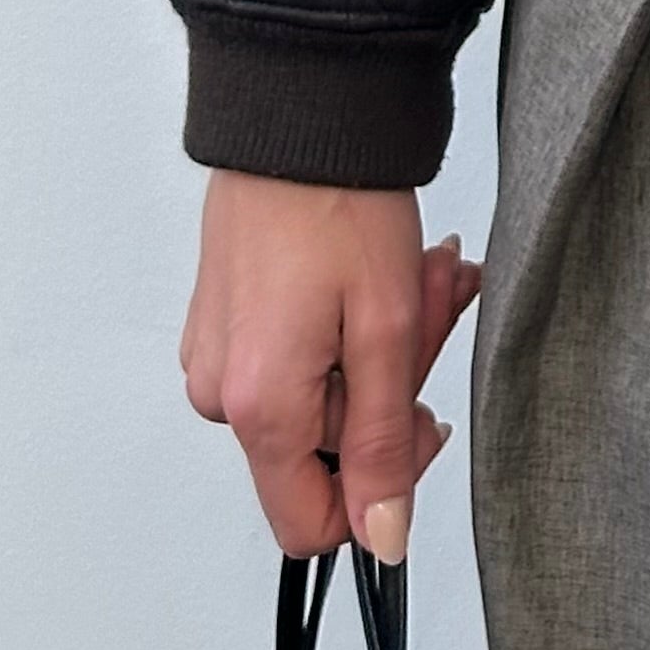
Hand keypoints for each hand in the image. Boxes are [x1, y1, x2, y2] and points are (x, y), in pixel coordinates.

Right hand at [179, 170, 487, 560]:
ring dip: (380, 340)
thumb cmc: (338, 202)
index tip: (418, 419)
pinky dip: (346, 316)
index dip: (378, 488)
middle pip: (325, 444)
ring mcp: (218, 351)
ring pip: (320, 388)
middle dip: (393, 382)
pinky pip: (296, 349)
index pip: (312, 523)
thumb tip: (382, 538)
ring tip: (414, 270)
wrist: (296, 110)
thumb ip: (382, 444)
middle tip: (431, 303)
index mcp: (257, 409)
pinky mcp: (226, 316)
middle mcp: (221, 392)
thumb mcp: (386, 330)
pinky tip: (377, 264)